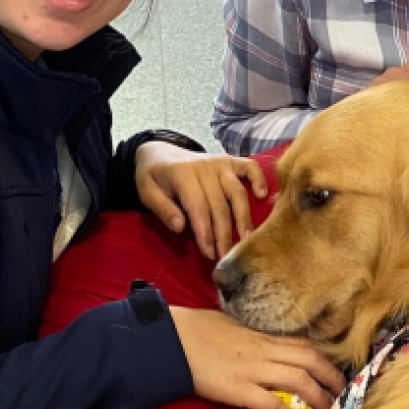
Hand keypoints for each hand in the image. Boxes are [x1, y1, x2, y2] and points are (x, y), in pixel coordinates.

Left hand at [135, 142, 267, 259]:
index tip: (209, 253)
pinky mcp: (230, 160)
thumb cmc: (153, 177)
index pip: (198, 207)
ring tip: (247, 239)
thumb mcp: (146, 192)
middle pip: (219, 204)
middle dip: (224, 233)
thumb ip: (162, 209)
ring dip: (243, 217)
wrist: (160, 152)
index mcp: (182, 174)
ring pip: (236, 192)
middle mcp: (204, 167)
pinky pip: (249, 167)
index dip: (205, 232)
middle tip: (227, 256)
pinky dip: (258, 179)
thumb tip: (180, 227)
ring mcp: (219, 162)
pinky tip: (262, 196)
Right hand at [170, 306, 346, 408]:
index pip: (305, 344)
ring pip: (299, 380)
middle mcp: (264, 350)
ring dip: (320, 398)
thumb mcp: (232, 325)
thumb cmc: (198, 330)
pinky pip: (271, 403)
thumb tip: (264, 345)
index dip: (326, 359)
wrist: (171, 340)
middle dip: (333, 378)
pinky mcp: (238, 388)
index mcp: (263, 335)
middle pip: (311, 360)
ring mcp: (252, 369)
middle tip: (344, 395)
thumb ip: (253, 336)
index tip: (338, 373)